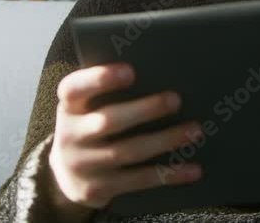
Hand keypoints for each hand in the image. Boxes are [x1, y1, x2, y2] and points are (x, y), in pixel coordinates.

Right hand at [49, 63, 202, 211]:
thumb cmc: (89, 125)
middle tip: (176, 99)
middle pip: (108, 120)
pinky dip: (169, 174)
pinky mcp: (98, 189)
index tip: (131, 71)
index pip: (74, 88)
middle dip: (145, 110)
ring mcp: (83, 164)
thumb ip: (108, 92)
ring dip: (165, 140)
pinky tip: (193, 169)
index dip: (100, 78)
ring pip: (129, 151)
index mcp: (68, 106)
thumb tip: (161, 72)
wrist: (65, 175)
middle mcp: (70, 135)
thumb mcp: (86, 107)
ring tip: (194, 130)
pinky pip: (139, 180)